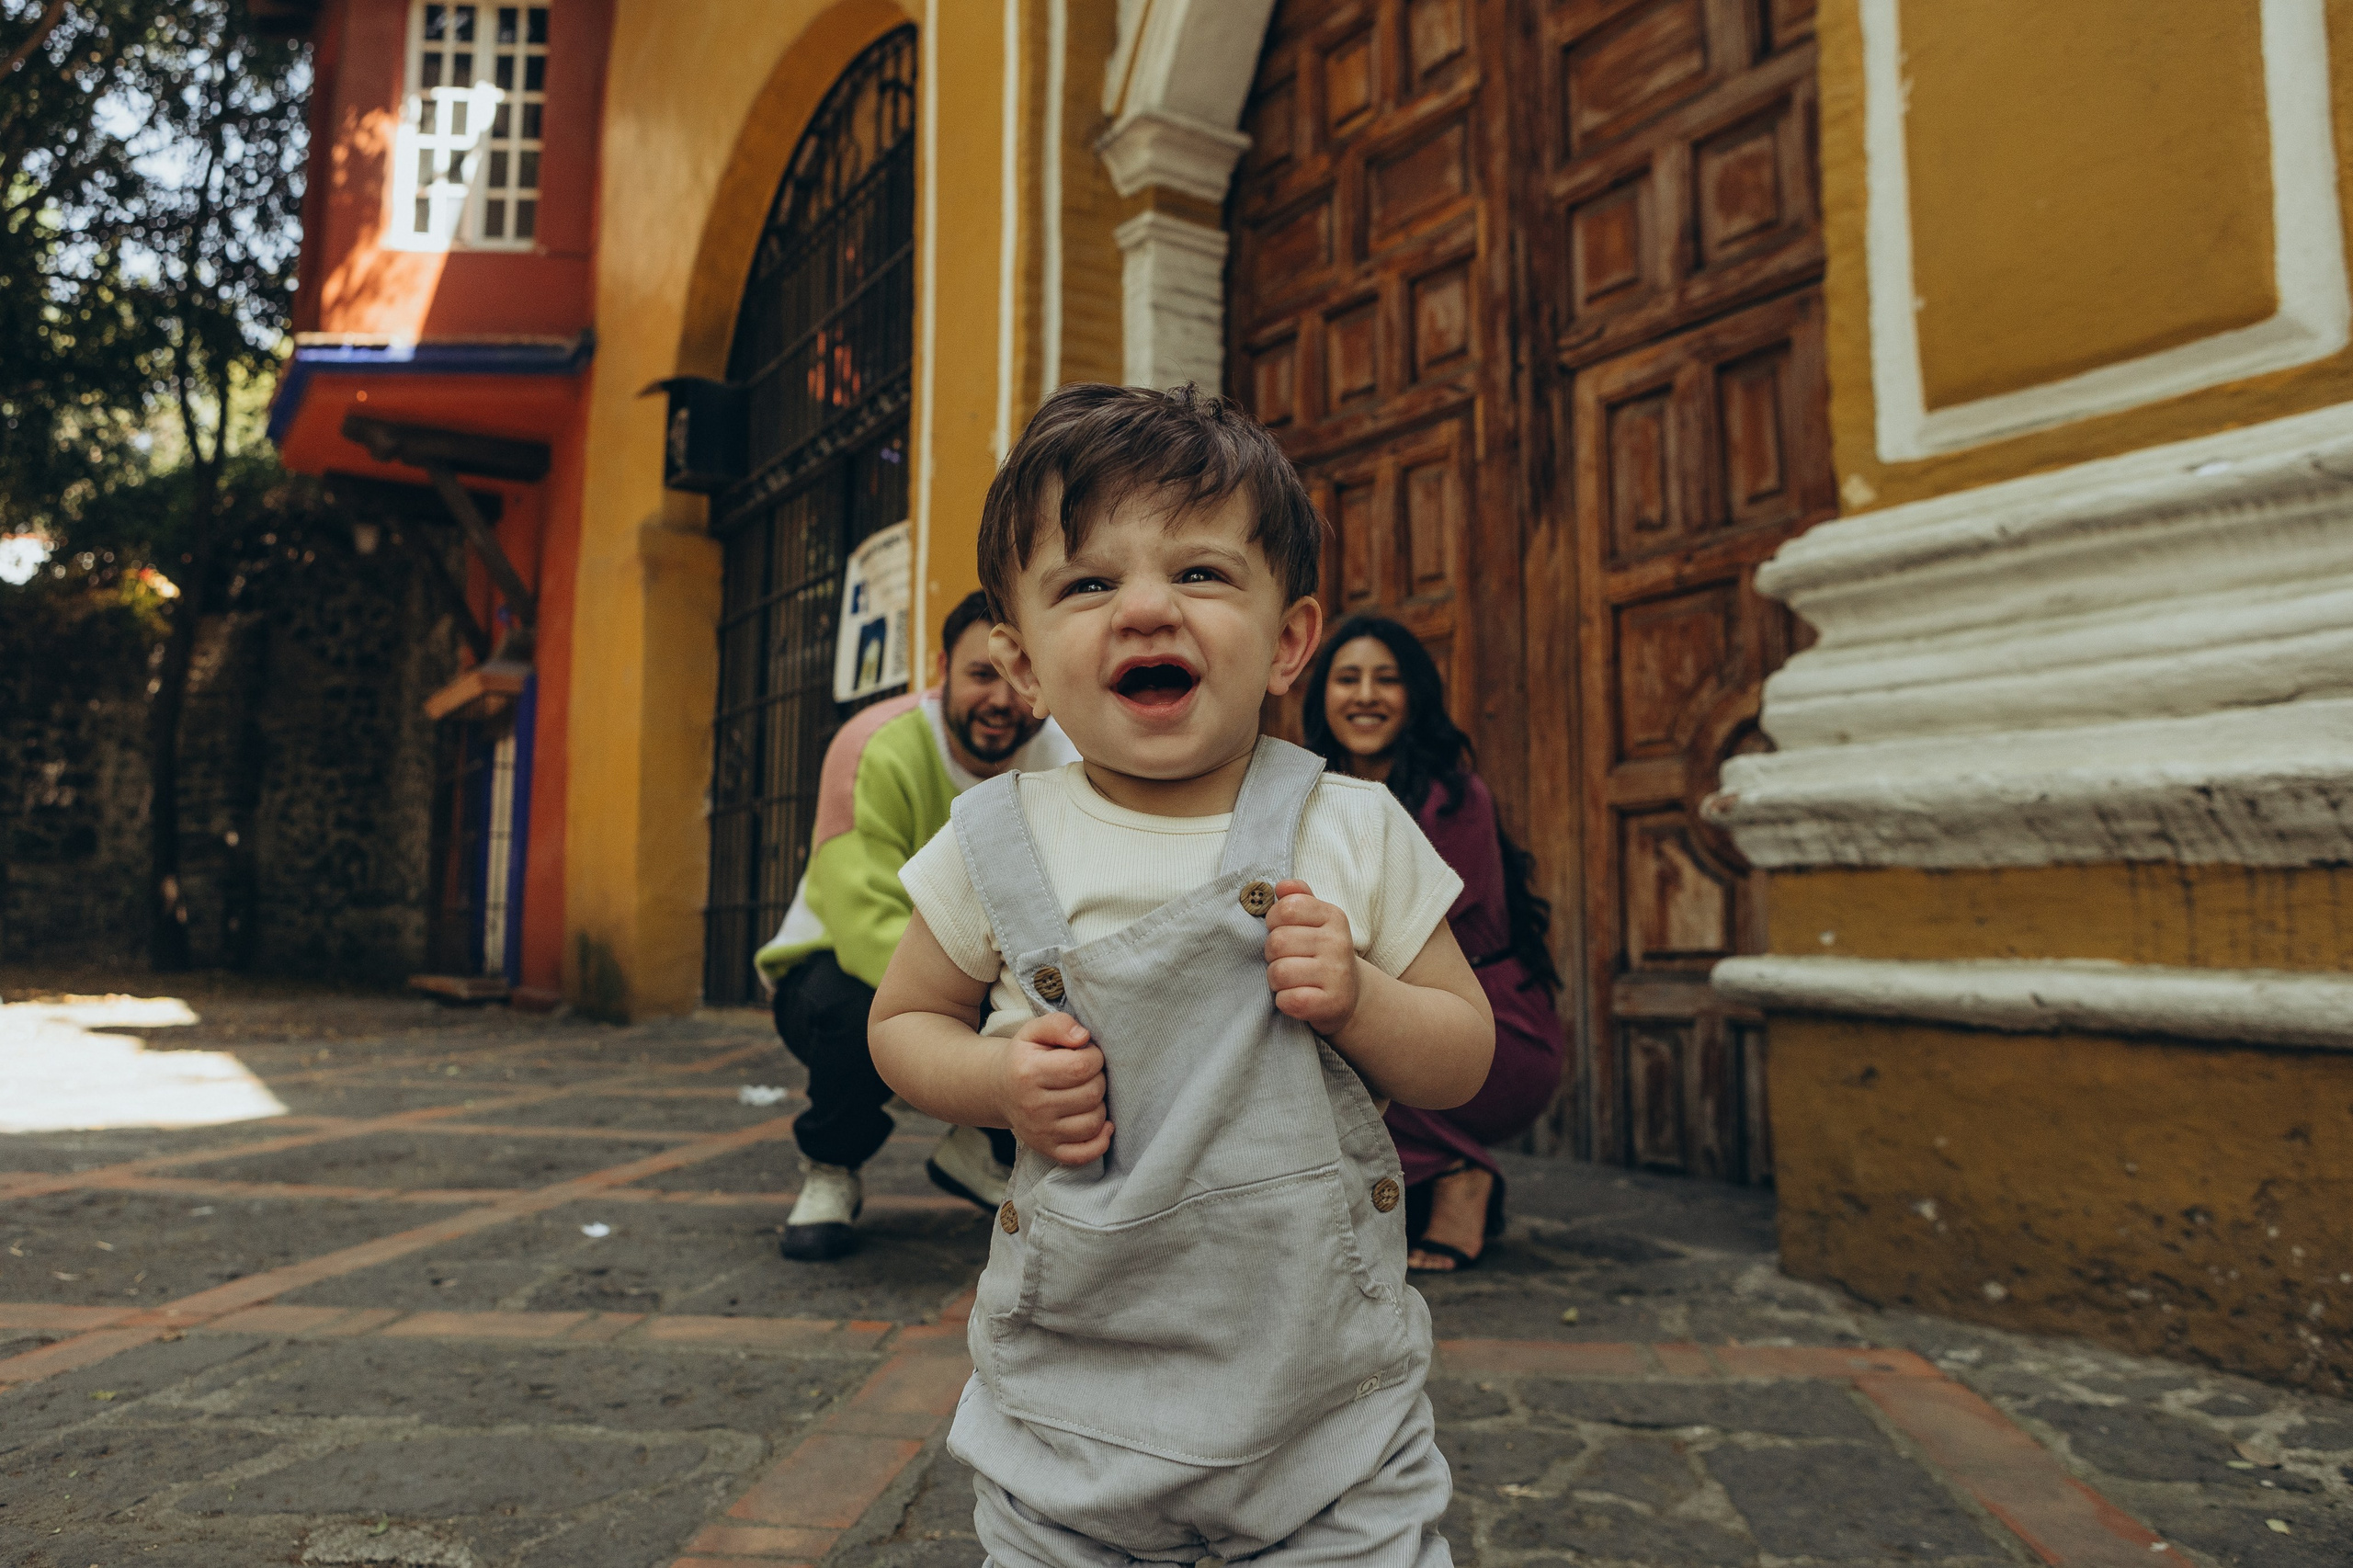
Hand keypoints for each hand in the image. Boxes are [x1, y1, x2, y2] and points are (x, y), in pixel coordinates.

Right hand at [997, 1012, 1110, 1166]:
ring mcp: (1040, 1132)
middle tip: (1086, 1074)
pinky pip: (1084, 1154)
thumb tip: (1083, 1038)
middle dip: (1098, 1079)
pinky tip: (1102, 1124)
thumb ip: (1059, 1024)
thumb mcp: (1034, 1031)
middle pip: (1092, 1094)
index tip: (1087, 1054)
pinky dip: (1100, 1141)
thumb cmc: (1024, 1057)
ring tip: (1086, 1093)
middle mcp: (1033, 1106)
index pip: (1082, 1066)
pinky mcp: (1047, 1150)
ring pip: (1093, 1122)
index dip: (1094, 1057)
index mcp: (1029, 1072)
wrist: (999, 1089)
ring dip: (1099, 1105)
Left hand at [1264, 878, 1360, 1035]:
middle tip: (1285, 960)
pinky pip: (1288, 1000)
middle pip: (1277, 942)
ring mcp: (1337, 974)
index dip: (1273, 922)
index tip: (1281, 931)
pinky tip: (1295, 997)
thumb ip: (1298, 898)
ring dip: (1276, 980)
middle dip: (1271, 954)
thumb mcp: (1316, 921)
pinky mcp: (1332, 1003)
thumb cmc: (1322, 953)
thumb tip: (1281, 886)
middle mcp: (1338, 943)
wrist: (1350, 995)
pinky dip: (1284, 1001)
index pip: (1286, 908)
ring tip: (1290, 980)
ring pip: (1279, 972)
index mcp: (1333, 917)